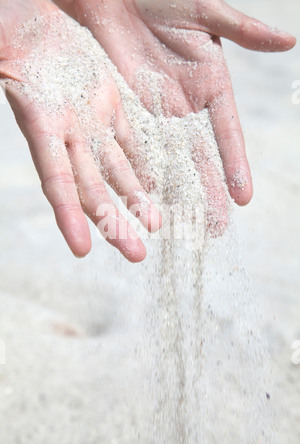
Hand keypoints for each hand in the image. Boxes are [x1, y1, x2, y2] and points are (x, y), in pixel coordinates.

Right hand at [0, 0, 161, 261]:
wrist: (35, 26)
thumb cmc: (12, 35)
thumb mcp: (11, 63)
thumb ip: (24, 100)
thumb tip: (5, 80)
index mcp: (41, 128)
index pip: (56, 181)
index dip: (67, 216)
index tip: (82, 251)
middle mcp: (68, 136)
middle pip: (92, 189)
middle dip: (114, 222)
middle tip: (136, 255)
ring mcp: (90, 125)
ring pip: (115, 172)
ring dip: (135, 201)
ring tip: (155, 227)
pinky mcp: (109, 108)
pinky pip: (130, 140)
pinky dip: (143, 164)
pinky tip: (158, 186)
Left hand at [55, 0, 295, 206]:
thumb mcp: (205, 10)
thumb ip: (242, 31)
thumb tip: (289, 41)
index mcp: (211, 84)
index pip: (226, 134)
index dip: (235, 165)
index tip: (243, 198)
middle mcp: (186, 106)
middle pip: (200, 158)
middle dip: (208, 193)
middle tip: (216, 230)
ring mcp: (157, 113)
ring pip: (170, 161)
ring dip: (177, 193)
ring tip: (184, 226)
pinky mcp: (129, 112)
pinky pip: (138, 148)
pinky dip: (144, 173)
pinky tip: (148, 200)